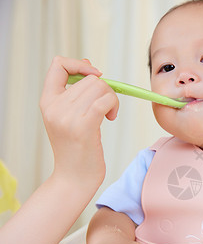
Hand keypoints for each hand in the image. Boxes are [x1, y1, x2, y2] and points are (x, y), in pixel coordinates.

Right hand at [40, 56, 118, 190]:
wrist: (74, 178)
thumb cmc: (76, 148)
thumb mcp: (68, 117)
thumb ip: (75, 94)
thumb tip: (91, 67)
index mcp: (47, 102)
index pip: (58, 65)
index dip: (79, 64)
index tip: (93, 75)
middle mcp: (54, 107)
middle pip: (89, 79)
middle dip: (104, 89)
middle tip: (106, 107)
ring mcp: (68, 117)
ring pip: (100, 87)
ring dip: (111, 98)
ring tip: (108, 114)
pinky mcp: (84, 126)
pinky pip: (106, 99)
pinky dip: (114, 104)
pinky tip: (111, 117)